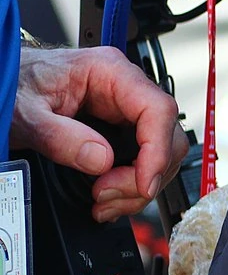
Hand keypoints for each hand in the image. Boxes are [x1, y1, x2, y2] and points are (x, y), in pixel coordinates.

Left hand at [9, 46, 186, 221]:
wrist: (4, 84)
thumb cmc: (13, 86)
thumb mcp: (25, 113)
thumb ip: (60, 137)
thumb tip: (100, 160)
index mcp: (109, 72)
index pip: (157, 109)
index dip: (157, 150)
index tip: (144, 183)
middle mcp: (126, 89)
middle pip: (166, 135)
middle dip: (144, 175)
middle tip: (107, 196)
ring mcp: (126, 110)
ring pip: (160, 151)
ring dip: (138, 185)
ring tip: (103, 202)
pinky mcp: (120, 130)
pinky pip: (143, 158)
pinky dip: (130, 184)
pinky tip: (108, 196)